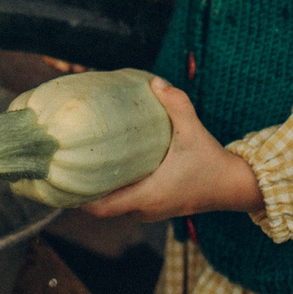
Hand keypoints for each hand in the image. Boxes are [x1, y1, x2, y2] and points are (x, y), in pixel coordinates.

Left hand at [80, 77, 264, 222]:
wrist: (235, 186)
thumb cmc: (212, 162)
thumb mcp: (193, 130)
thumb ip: (175, 104)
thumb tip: (154, 82)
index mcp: (147, 196)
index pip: (102, 207)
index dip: (76, 199)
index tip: (57, 182)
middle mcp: (145, 209)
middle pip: (102, 209)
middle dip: (82, 193)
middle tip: (62, 169)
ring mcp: (151, 211)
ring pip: (115, 207)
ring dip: (99, 193)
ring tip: (80, 167)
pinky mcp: (158, 207)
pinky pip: (127, 204)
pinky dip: (114, 192)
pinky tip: (109, 170)